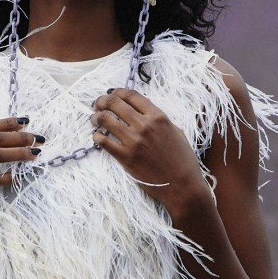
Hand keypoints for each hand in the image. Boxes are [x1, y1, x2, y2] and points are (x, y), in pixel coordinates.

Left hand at [90, 89, 210, 216]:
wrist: (182, 186)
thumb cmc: (183, 160)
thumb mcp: (176, 132)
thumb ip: (160, 120)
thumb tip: (144, 112)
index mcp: (158, 116)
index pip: (131, 95)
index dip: (118, 92)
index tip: (112, 94)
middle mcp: (144, 125)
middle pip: (114, 103)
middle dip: (102, 101)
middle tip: (98, 104)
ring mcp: (133, 141)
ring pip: (105, 120)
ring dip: (96, 117)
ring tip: (94, 119)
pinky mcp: (125, 157)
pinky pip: (103, 142)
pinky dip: (96, 136)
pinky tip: (97, 136)